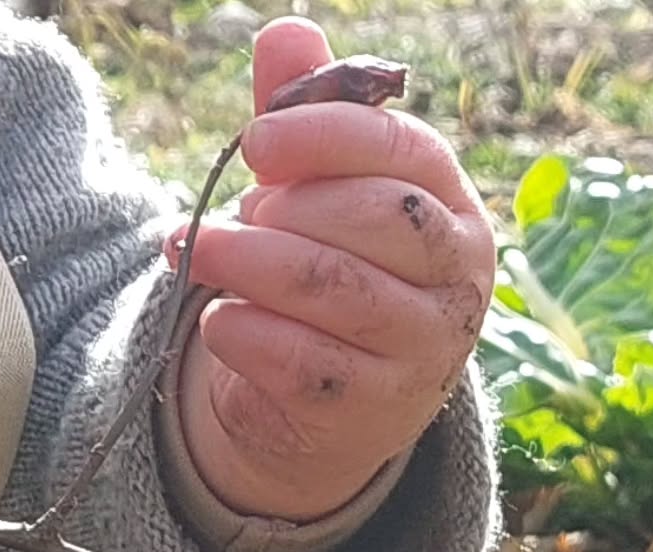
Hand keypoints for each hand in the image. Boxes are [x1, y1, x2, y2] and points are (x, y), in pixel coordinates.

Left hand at [168, 18, 495, 522]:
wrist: (331, 411)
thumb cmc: (328, 279)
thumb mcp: (318, 200)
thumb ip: (306, 124)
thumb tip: (284, 34)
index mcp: (449, 208)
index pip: (403, 152)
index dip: (325, 137)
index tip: (254, 141)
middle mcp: (453, 278)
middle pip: (371, 218)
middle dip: (283, 209)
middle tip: (227, 218)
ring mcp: (418, 349)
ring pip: (331, 288)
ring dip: (247, 264)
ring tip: (199, 253)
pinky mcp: (367, 410)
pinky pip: (296, 360)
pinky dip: (242, 331)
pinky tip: (218, 320)